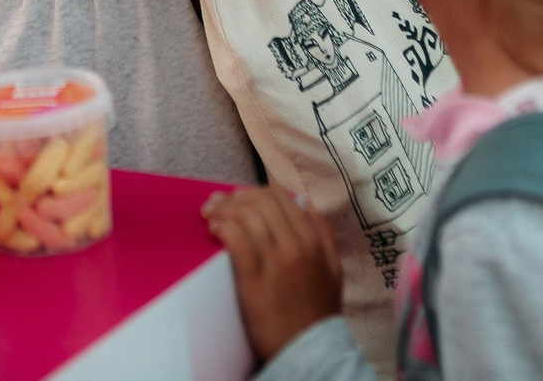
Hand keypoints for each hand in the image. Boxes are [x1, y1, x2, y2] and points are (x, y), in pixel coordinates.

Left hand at [203, 186, 343, 364]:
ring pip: (247, 217)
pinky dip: (222, 228)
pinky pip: (236, 240)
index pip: (282, 198)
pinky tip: (213, 229)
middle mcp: (298, 246)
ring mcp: (277, 262)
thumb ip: (324, 235)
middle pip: (261, 203)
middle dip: (235, 197)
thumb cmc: (318, 313)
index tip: (240, 197)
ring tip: (209, 213)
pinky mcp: (256, 280)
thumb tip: (305, 204)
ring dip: (223, 209)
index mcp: (315, 241)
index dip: (256, 192)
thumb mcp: (333, 270)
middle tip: (218, 202)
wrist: (309, 351)